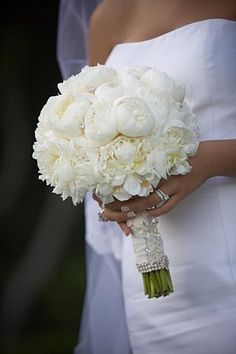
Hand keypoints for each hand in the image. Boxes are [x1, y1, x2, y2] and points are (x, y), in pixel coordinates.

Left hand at [94, 140, 235, 234]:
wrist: (204, 158)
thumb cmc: (182, 157)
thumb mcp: (163, 159)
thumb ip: (148, 167)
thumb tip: (131, 176)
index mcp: (153, 168)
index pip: (131, 181)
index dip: (118, 190)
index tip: (106, 196)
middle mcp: (160, 177)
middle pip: (137, 192)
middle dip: (123, 203)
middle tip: (110, 210)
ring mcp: (171, 186)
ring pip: (150, 201)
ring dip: (136, 209)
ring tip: (125, 213)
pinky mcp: (182, 193)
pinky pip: (167, 206)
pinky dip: (157, 212)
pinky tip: (148, 214)